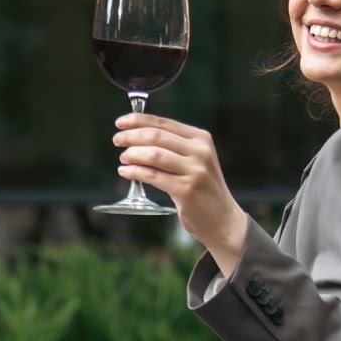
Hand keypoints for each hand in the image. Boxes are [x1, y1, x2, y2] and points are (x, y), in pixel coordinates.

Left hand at [114, 113, 246, 274]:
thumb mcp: (196, 160)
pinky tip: (126, 172)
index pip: (164, 123)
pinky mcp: (186, 190)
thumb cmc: (204, 189)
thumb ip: (174, 147)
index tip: (120, 123)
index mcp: (201, 139)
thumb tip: (136, 137)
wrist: (223, 219)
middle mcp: (200, 151)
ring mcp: (195, 171)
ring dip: (132, 155)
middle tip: (117, 140)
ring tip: (123, 159)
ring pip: (153, 155)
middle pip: (156, 136)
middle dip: (131, 136)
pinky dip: (135, 172)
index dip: (138, 120)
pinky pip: (153, 176)